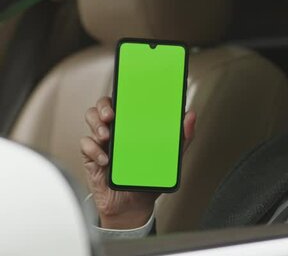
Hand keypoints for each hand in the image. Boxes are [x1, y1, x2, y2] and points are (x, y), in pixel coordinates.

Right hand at [80, 96, 195, 228]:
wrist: (134, 206)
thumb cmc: (149, 178)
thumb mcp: (171, 157)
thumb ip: (182, 137)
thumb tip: (191, 117)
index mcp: (133, 126)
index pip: (125, 101)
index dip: (123, 93)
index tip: (127, 93)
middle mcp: (117, 130)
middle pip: (103, 106)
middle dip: (104, 106)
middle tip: (111, 115)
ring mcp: (103, 143)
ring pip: (91, 120)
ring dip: (97, 125)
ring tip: (107, 136)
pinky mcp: (92, 157)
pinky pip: (86, 145)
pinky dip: (94, 150)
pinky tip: (106, 160)